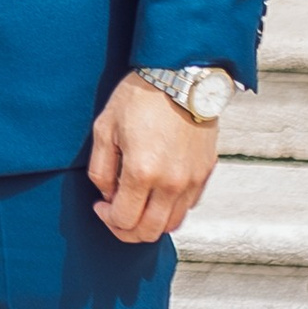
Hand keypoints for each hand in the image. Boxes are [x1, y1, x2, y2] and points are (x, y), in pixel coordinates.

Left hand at [87, 75, 220, 246]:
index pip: (124, 220)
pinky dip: (171, 208)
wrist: (181, 76)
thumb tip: (108, 195)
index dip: (107, 219)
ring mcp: (192, 179)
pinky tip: (157, 191)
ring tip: (137, 204)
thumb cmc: (140, 97)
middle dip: (127, 230)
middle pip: (149, 232)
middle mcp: (171, 182)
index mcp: (142, 172)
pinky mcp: (206, 171)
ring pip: (172, 224)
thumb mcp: (105, 128)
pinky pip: (188, 205)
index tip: (101, 206)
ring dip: (151, 222)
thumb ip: (101, 170)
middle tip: (115, 214)